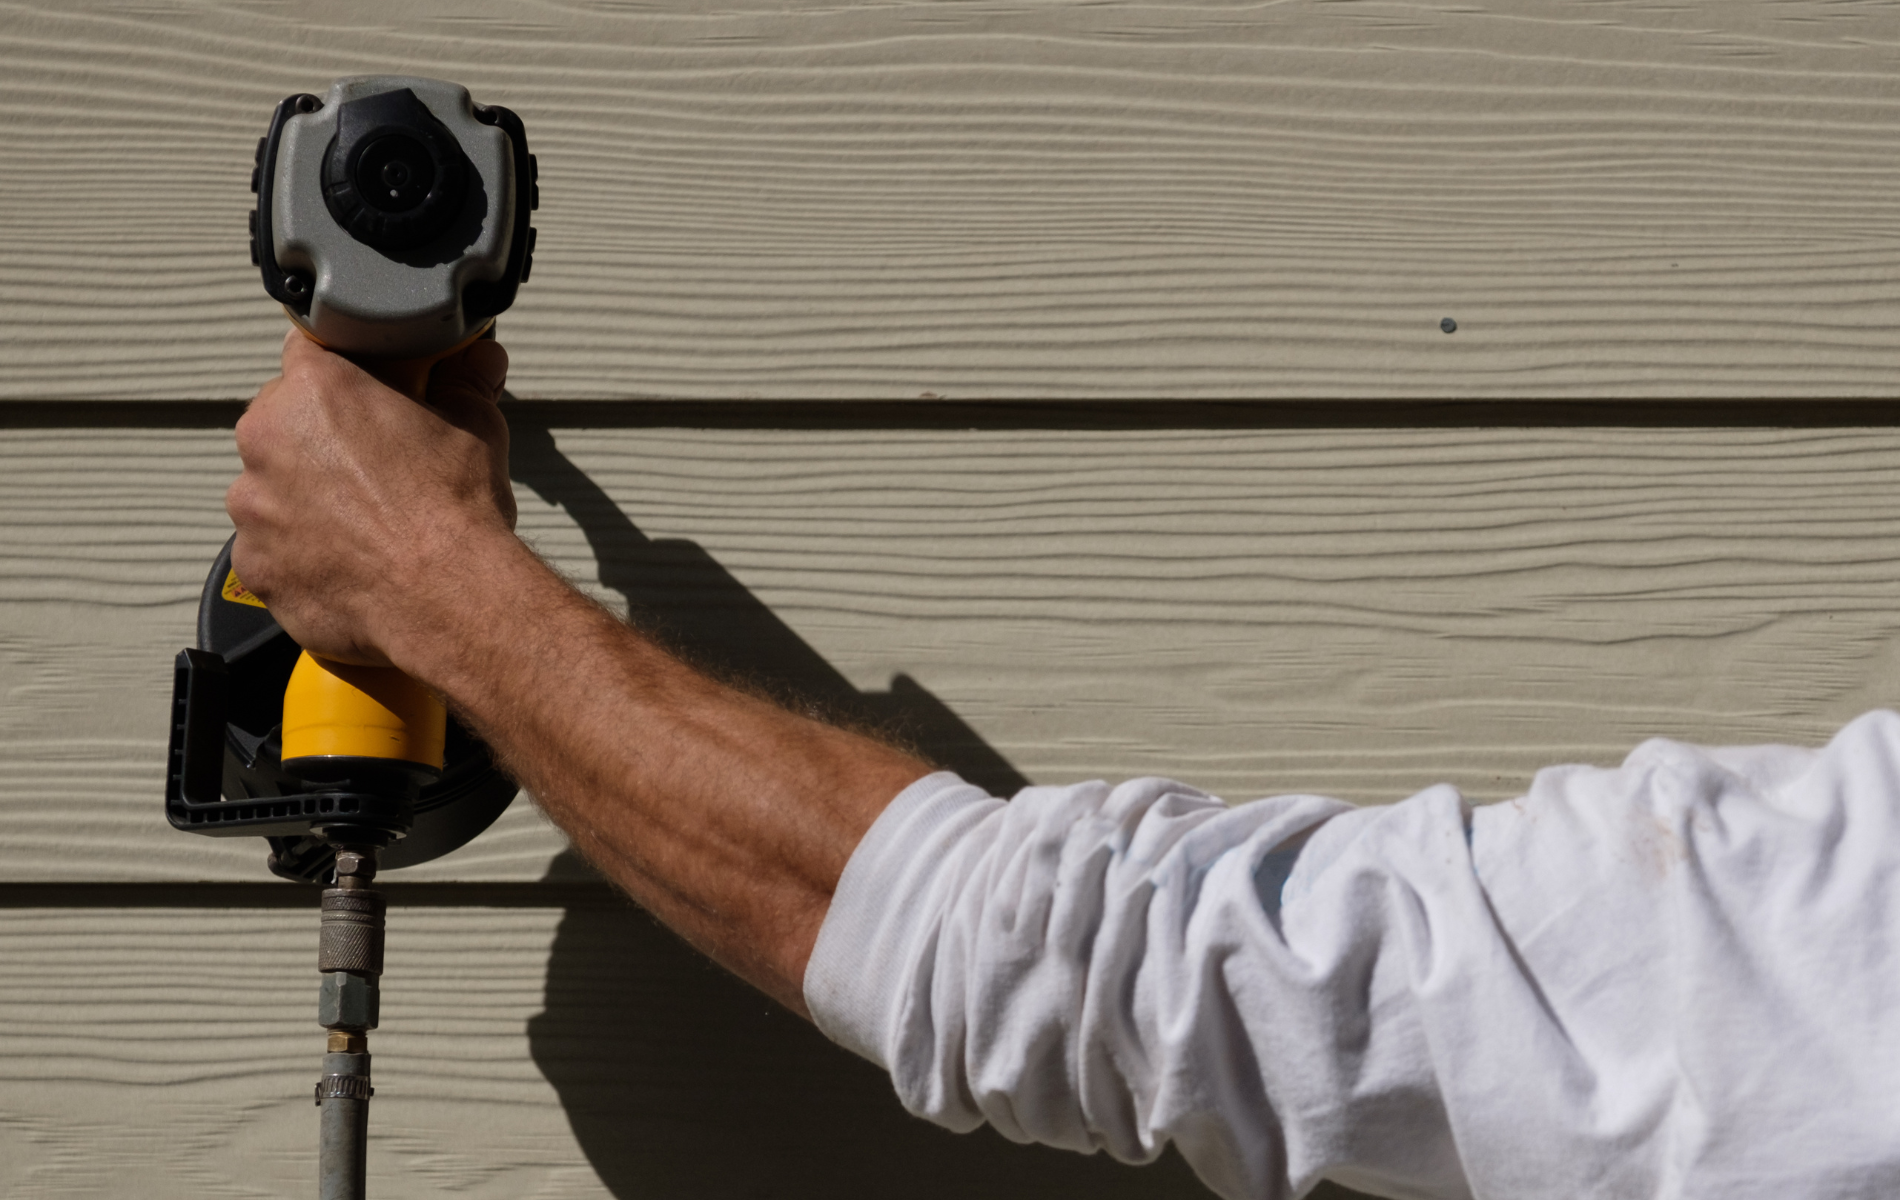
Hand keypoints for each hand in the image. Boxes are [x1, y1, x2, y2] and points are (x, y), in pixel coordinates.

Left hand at [226, 331, 517, 667]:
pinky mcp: (253, 566)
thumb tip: (480, 360)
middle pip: (280, 422)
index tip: (363, 396)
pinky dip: (300, 555)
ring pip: (269, 490)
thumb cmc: (453, 510)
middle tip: (371, 466)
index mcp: (316, 390)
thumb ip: (466, 383)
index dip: (341, 373)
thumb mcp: (475, 427)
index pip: (308, 351)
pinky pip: (270, 550)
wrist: (445, 597)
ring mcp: (252, 507)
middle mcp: (267, 440)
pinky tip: (348, 564)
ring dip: (303, 499)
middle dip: (317, 439)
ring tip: (363, 524)